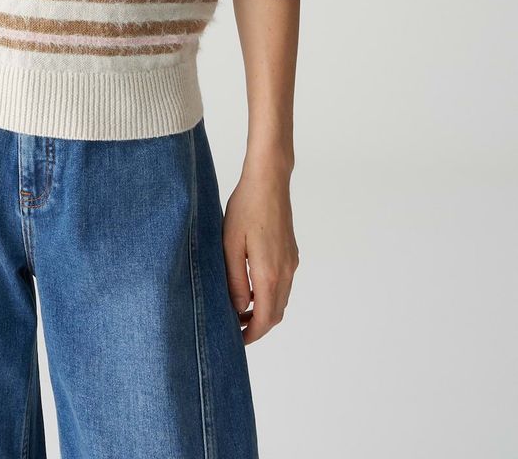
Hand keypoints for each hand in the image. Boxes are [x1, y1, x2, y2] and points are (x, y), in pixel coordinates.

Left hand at [222, 161, 298, 344]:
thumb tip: (239, 308)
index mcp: (270, 273)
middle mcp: (286, 272)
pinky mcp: (291, 252)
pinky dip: (269, 294)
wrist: (269, 181)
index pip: (266, 318)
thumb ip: (235, 280)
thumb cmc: (246, 208)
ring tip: (239, 310)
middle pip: (276, 313)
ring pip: (281, 299)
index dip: (252, 334)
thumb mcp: (230, 245)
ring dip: (264, 311)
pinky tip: (251, 287)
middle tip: (235, 329)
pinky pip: (283, 284)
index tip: (236, 340)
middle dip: (258, 326)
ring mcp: (291, 262)